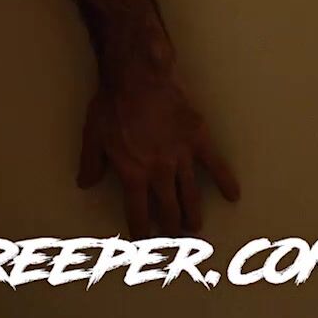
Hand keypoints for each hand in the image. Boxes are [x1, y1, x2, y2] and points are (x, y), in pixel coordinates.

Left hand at [77, 74, 239, 236]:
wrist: (137, 78)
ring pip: (190, 194)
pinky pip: (216, 165)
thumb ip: (90, 163)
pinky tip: (233, 196)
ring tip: (194, 227)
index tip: (144, 239)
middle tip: (173, 238)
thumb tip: (84, 185)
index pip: (138, 210)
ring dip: (193, 214)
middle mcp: (160, 171)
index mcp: (133, 173)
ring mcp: (182, 157)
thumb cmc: (111, 106)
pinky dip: (226, 181)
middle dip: (170, 226)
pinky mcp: (198, 139)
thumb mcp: (92, 135)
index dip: (141, 228)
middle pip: (168, 208)